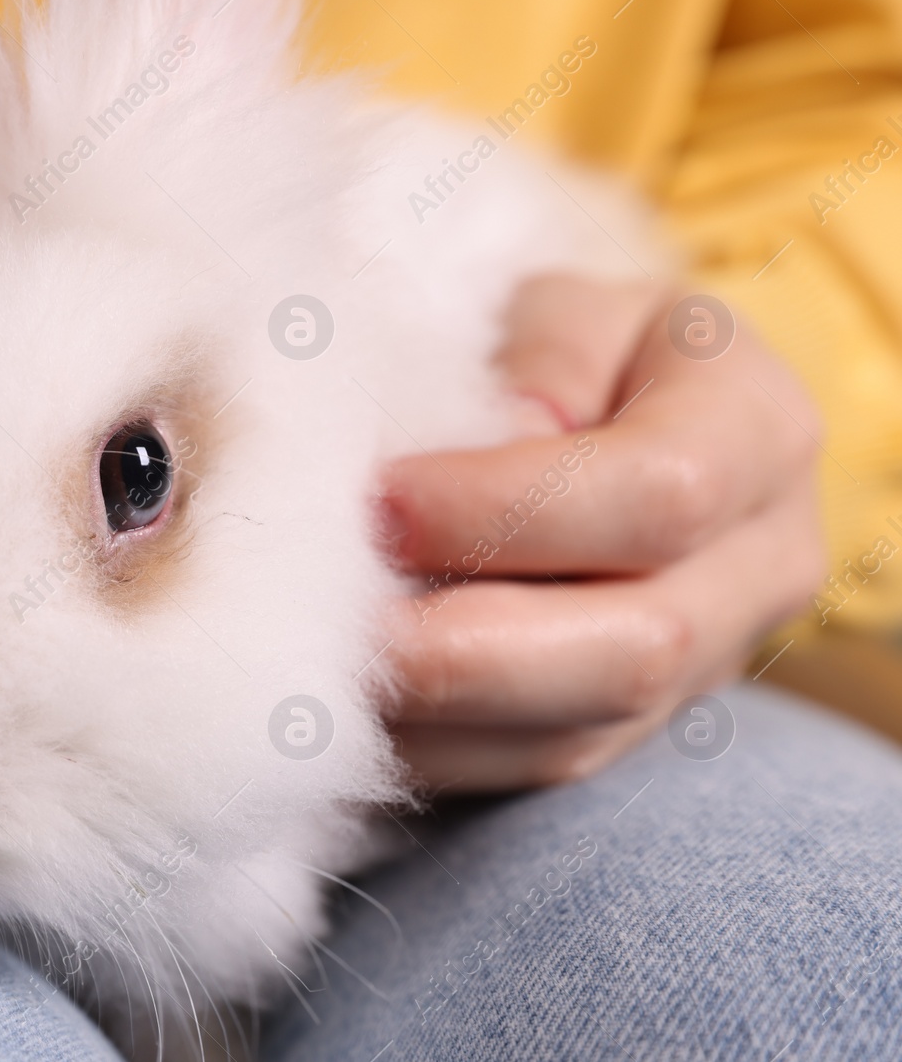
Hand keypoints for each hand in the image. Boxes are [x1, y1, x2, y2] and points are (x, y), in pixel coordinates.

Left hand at [376, 274, 824, 792]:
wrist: (614, 420)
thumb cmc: (567, 352)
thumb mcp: (556, 313)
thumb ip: (530, 370)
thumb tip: (473, 464)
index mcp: (758, 431)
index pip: (656, 495)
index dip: (507, 510)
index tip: (379, 501)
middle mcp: (758, 568)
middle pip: (634, 651)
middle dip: (464, 647)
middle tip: (333, 619)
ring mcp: (704, 670)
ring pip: (575, 736)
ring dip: (431, 715)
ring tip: (322, 667)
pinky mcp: (628, 730)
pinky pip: (528, 768)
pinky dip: (427, 747)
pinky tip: (349, 706)